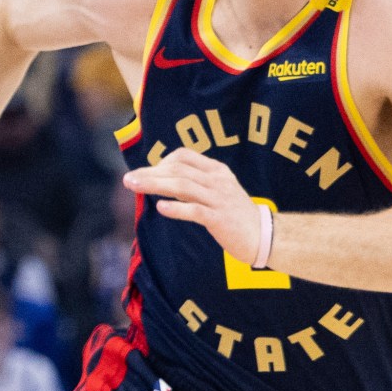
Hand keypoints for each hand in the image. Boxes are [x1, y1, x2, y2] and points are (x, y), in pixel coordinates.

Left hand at [121, 149, 262, 266]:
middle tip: (128, 179)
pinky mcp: (220, 219)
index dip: (161, 162)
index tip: (146, 174)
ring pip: (183, 186)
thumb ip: (195, 183)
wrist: (263, 234)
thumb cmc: (234, 214)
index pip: (183, 156)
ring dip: (155, 185)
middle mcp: (217, 181)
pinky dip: (177, 209)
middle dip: (150, 173)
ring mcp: (219, 199)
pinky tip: (161, 207)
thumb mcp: (217, 191)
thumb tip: (163, 180)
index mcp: (216, 170)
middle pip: (178, 170)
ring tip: (134, 186)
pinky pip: (195, 211)